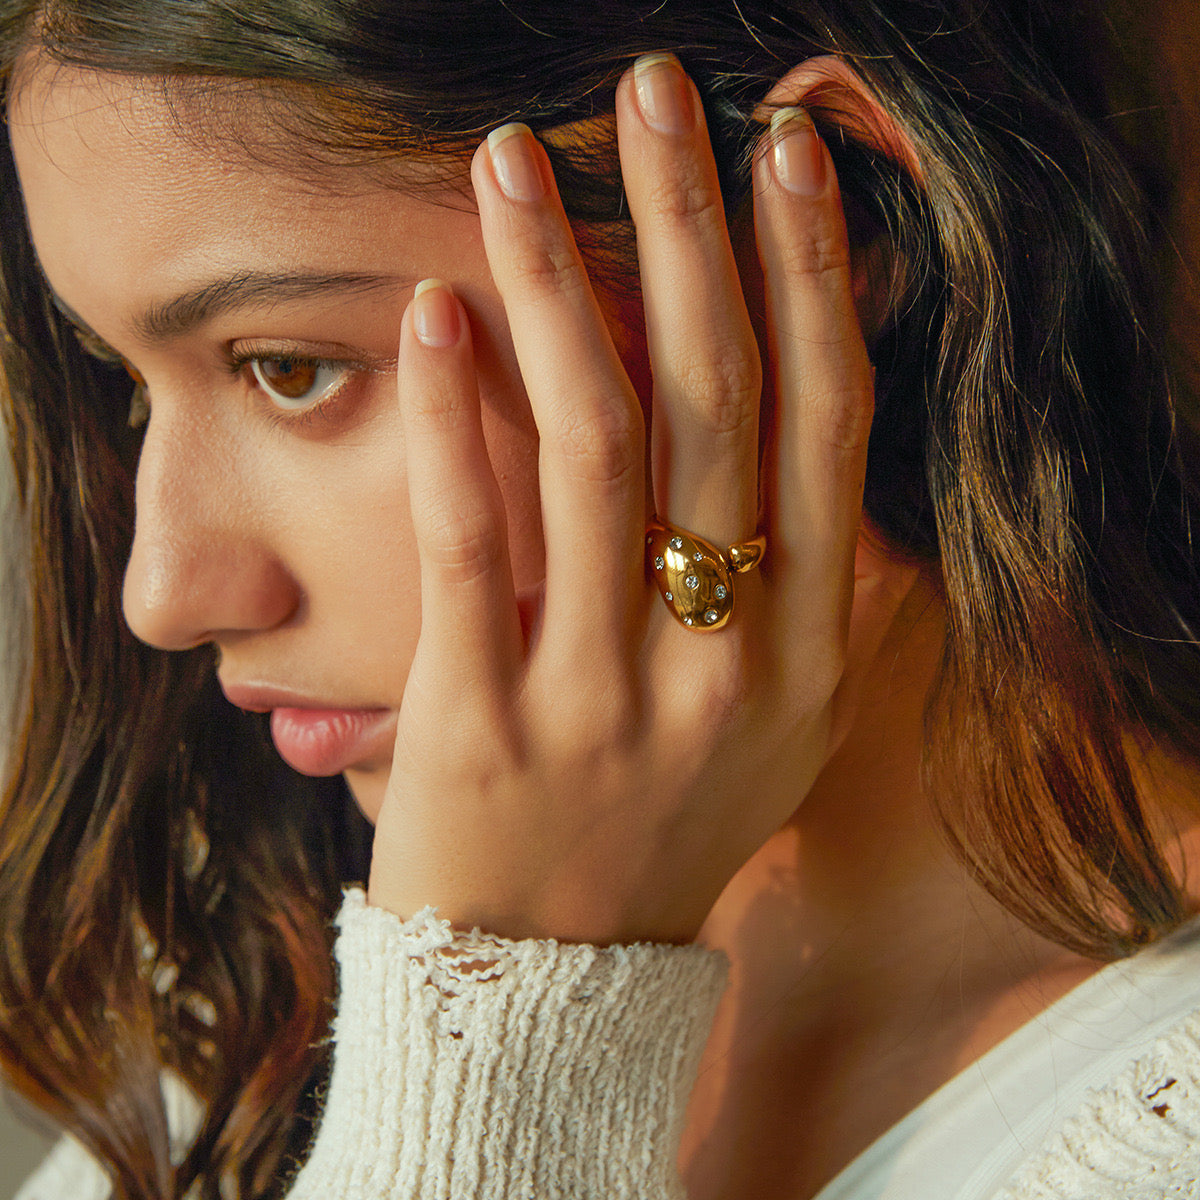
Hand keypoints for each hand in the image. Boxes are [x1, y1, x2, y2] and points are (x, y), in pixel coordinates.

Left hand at [368, 54, 904, 944]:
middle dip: (691, 227)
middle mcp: (729, 664)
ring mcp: (608, 696)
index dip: (812, 278)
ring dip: (550, 280)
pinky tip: (437, 311)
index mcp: (812, 654)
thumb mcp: (773, 727)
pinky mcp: (486, 723)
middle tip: (654, 97)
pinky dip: (454, 414)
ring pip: (590, 442)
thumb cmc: (663, 832)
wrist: (560, 986)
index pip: (825, 426)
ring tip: (510, 161)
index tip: (785, 157)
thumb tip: (788, 440)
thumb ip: (795, 595)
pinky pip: (472, 541)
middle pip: (716, 401)